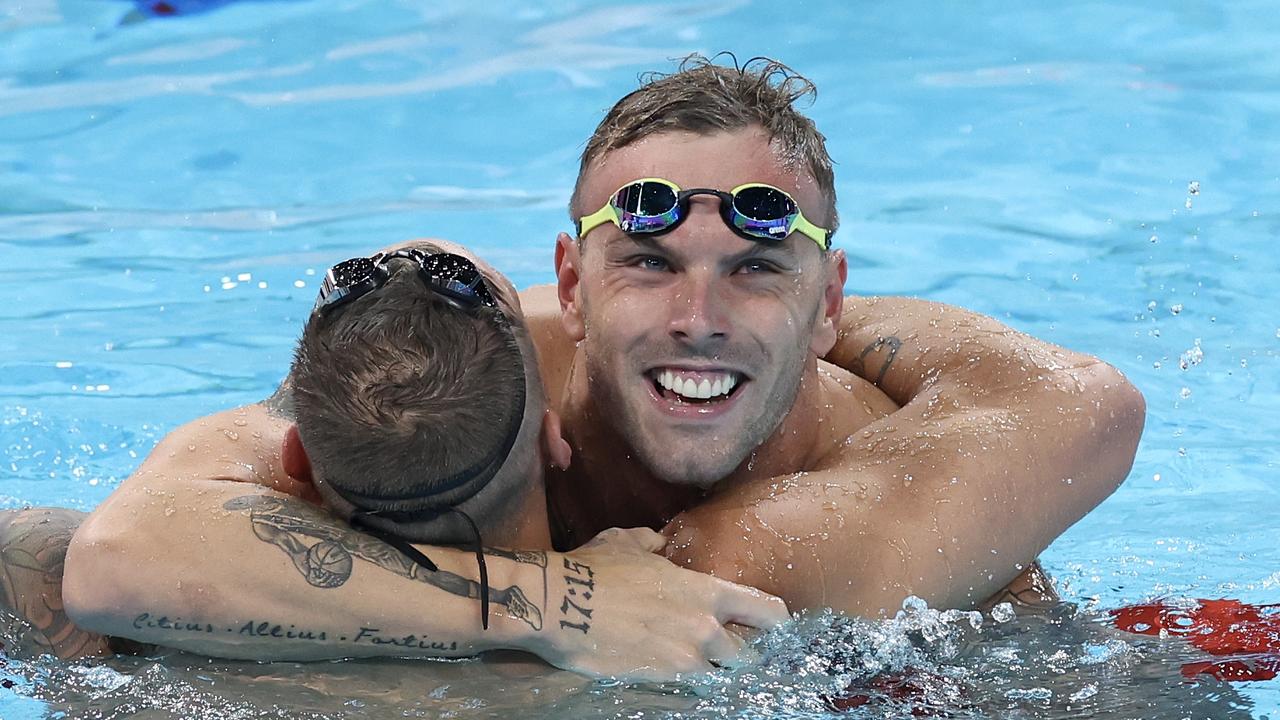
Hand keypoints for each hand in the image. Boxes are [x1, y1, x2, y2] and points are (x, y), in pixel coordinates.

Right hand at [533, 527, 789, 679]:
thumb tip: (660, 544)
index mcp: (705, 591)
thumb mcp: (628, 542)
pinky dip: (687, 684)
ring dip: (712, 671)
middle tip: (725, 648)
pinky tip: (673, 675)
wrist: (559, 605)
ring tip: (695, 663)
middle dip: (739, 653)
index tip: (770, 624)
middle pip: (747, 654)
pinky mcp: (659, 681)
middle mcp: (705, 629)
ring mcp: (683, 660)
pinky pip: (689, 689)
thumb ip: (654, 544)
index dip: (773, 620)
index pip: (766, 611)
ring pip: (719, 677)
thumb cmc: (594, 568)